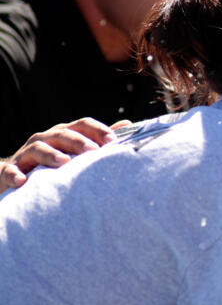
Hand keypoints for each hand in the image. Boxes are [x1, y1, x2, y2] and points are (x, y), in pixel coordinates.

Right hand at [0, 118, 130, 192]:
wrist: (15, 176)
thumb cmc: (53, 164)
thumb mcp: (76, 150)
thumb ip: (99, 138)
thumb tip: (128, 124)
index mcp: (64, 134)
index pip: (82, 125)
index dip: (98, 130)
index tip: (114, 142)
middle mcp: (45, 140)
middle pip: (62, 135)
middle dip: (78, 141)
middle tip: (93, 151)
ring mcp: (26, 155)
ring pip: (38, 149)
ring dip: (50, 154)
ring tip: (64, 163)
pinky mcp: (9, 171)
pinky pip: (9, 171)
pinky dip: (14, 174)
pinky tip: (22, 181)